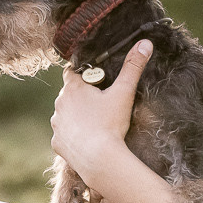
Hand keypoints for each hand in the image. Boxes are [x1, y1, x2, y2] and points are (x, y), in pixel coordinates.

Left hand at [49, 40, 151, 179]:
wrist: (99, 159)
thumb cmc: (110, 123)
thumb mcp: (124, 92)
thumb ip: (133, 67)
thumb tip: (145, 43)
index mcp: (73, 88)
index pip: (72, 71)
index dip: (84, 73)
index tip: (96, 79)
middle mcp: (59, 103)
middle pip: (69, 93)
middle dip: (82, 96)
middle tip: (101, 103)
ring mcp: (56, 124)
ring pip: (65, 114)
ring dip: (75, 115)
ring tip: (94, 123)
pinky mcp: (57, 143)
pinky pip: (63, 135)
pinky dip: (72, 136)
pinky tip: (86, 140)